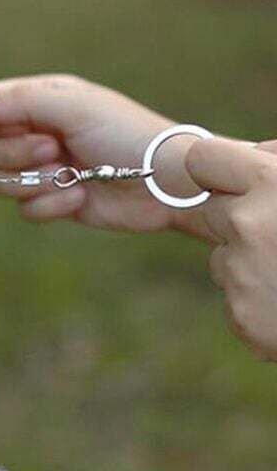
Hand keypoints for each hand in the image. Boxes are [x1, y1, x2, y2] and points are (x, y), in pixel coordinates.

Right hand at [0, 74, 205, 233]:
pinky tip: (80, 197)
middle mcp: (35, 132)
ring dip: (33, 184)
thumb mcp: (74, 108)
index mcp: (40, 101)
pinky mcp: (52, 200)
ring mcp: (42, 168)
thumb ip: (21, 102)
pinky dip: (50, 206)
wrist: (164, 183)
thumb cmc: (125, 135)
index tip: (21, 128)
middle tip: (54, 151)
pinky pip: (24, 209)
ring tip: (68, 178)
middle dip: (16, 156)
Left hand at [186, 138, 276, 361]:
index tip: (230, 179)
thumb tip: (251, 153)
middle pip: (213, 210)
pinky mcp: (241, 316)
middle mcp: (247, 225)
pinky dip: (259, 300)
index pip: (201, 159)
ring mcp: (241, 274)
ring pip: (222, 256)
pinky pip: (236, 297)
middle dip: (241, 218)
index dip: (217, 168)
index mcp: (273, 184)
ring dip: (249, 261)